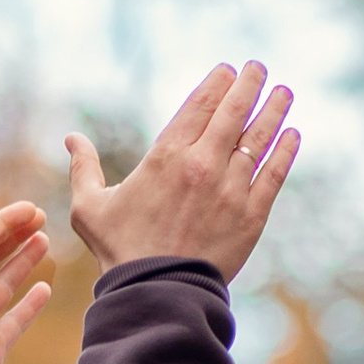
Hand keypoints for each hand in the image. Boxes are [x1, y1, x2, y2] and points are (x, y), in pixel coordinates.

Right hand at [66, 62, 298, 285]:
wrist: (156, 294)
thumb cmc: (120, 250)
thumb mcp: (90, 207)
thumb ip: (84, 168)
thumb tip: (71, 138)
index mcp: (166, 157)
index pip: (200, 105)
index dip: (217, 83)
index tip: (228, 70)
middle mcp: (202, 166)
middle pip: (233, 113)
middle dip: (249, 86)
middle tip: (259, 69)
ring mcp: (231, 190)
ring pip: (259, 139)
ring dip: (274, 111)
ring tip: (284, 92)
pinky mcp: (251, 216)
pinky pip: (274, 175)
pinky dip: (285, 151)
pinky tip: (292, 134)